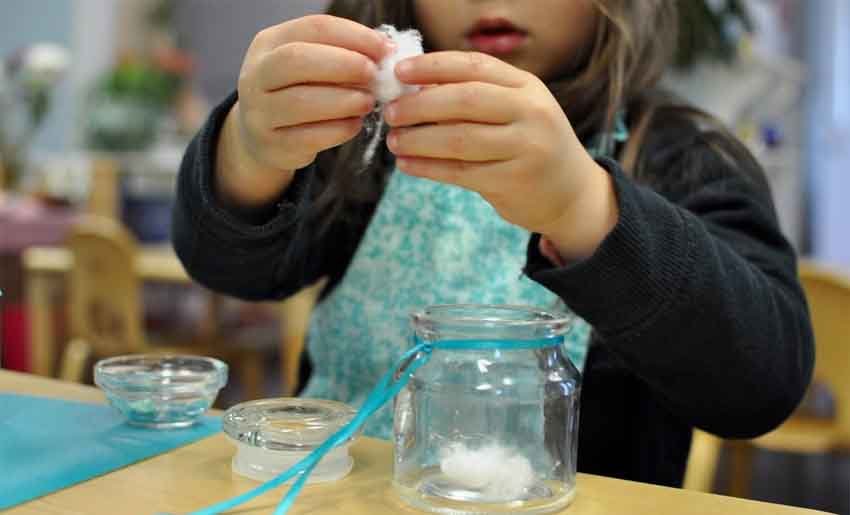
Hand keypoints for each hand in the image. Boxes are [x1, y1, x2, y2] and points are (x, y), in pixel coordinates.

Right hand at [217, 15, 392, 205]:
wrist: (262, 135)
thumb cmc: (299, 90)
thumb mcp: (311, 65)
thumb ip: (342, 54)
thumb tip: (386, 51)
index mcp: (269, 43)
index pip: (312, 28)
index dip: (352, 36)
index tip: (383, 49)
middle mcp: (256, 75)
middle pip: (296, 60)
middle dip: (343, 65)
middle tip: (374, 75)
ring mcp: (259, 112)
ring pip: (300, 102)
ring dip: (343, 100)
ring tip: (368, 102)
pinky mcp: (272, 145)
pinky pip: (308, 137)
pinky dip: (338, 130)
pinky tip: (355, 124)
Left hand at [384, 51, 618, 260]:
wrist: (571, 194)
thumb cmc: (530, 146)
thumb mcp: (516, 111)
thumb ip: (475, 97)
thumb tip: (413, 88)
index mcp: (527, 86)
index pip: (474, 67)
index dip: (433, 67)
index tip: (400, 73)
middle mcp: (530, 112)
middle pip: (464, 100)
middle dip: (419, 105)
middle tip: (391, 113)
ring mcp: (525, 147)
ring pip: (458, 139)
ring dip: (418, 139)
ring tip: (394, 141)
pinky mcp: (513, 181)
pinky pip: (460, 172)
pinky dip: (428, 168)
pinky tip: (408, 164)